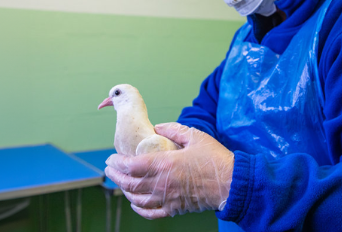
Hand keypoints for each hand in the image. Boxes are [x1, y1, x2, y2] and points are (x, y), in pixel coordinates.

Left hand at [105, 123, 233, 218]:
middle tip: (109, 169)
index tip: (111, 158)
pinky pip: (151, 213)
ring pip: (136, 199)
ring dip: (124, 191)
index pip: (131, 166)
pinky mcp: (175, 208)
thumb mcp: (195, 136)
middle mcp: (162, 183)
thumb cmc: (215, 159)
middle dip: (115, 176)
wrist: (232, 184)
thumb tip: (157, 127)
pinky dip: (139, 209)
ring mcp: (167, 198)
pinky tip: (135, 203)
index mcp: (164, 164)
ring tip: (119, 183)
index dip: (117, 162)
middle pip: (129, 183)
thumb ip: (173, 129)